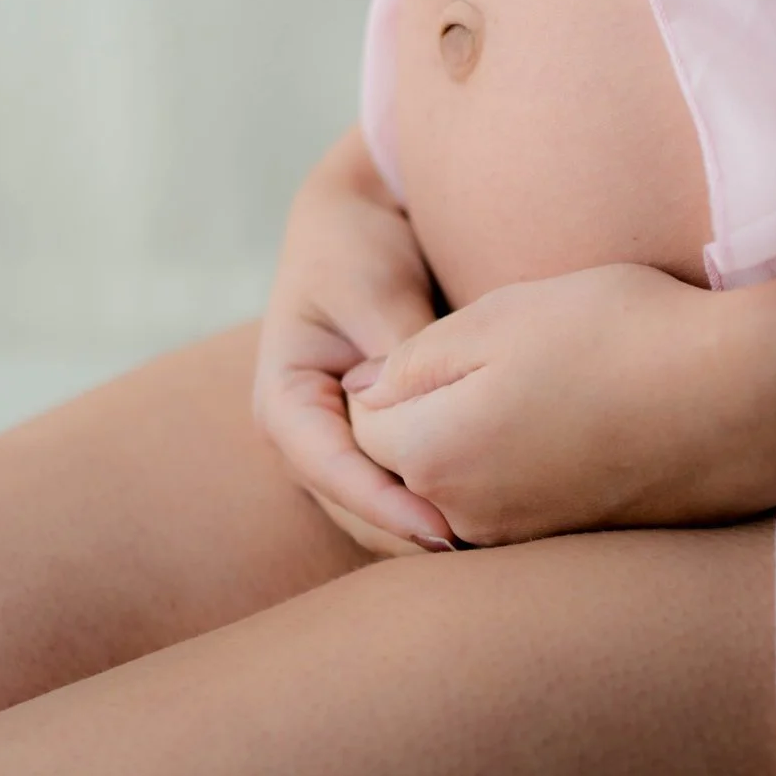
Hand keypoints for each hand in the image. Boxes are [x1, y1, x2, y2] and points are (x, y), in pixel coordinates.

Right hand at [251, 131, 452, 555]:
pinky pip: (398, 493)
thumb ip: (400, 352)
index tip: (442, 529)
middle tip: (481, 551)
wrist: (357, 224)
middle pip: (352, 508)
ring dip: (423, 531)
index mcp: (284, 400)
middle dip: (409, 532)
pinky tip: (490, 521)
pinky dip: (434, 506)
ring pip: (374, 513)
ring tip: (491, 545)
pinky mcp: (370, 447)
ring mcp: (334, 448)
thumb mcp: (374, 292)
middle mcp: (303, 438)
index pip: (330, 469)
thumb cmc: (356, 250)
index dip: (384, 505)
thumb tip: (429, 409)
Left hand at [342, 262, 775, 545]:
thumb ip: (412, 360)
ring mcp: (519, 544)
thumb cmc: (620, 336)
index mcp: (433, 457)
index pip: (358, 424)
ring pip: (452, 499)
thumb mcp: (499, 317)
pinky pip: (507, 518)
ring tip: (523, 398)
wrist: (745, 398)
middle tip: (479, 367)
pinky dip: (513, 481)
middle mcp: (464, 521)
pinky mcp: (567, 550)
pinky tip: (560, 434)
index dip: (387, 375)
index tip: (439, 340)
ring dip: (465, 456)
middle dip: (414, 426)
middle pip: (399, 473)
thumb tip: (364, 395)